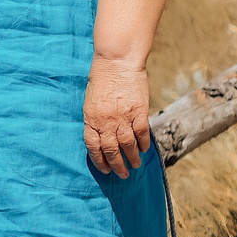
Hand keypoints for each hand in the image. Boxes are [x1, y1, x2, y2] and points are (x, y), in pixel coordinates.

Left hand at [83, 56, 153, 176]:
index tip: (105, 169)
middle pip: (111, 150)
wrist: (116, 61)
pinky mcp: (138, 111)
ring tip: (135, 165)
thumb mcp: (91, 100)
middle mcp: (106, 121)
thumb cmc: (101, 78)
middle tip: (122, 175)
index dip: (99, 160)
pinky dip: (143, 143)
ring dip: (132, 158)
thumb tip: (102, 135)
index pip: (93, 146)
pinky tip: (144, 149)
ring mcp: (123, 117)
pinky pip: (141, 133)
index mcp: (91, 118)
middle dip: (116, 165)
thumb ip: (95, 118)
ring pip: (127, 145)